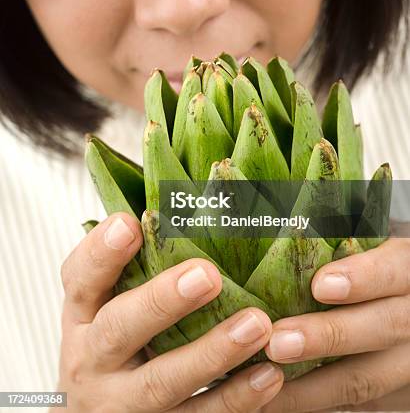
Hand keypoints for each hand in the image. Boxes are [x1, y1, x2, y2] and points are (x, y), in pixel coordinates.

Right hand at [53, 212, 283, 411]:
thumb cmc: (114, 341)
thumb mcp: (106, 302)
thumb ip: (131, 262)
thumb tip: (181, 195)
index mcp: (83, 315)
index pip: (81, 278)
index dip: (102, 252)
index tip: (130, 223)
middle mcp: (93, 360)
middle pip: (119, 330)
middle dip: (162, 302)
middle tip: (206, 274)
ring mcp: (123, 404)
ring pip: (163, 382)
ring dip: (212, 353)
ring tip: (257, 324)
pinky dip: (234, 399)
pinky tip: (268, 375)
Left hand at [261, 236, 409, 411]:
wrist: (404, 309)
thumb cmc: (368, 270)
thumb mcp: (369, 250)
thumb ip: (336, 247)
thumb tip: (273, 237)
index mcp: (407, 269)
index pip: (393, 270)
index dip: (361, 278)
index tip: (320, 285)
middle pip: (382, 327)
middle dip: (327, 337)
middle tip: (278, 341)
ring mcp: (408, 360)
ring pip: (367, 377)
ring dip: (312, 385)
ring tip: (265, 377)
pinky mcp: (395, 393)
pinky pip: (357, 403)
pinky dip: (313, 402)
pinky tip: (274, 399)